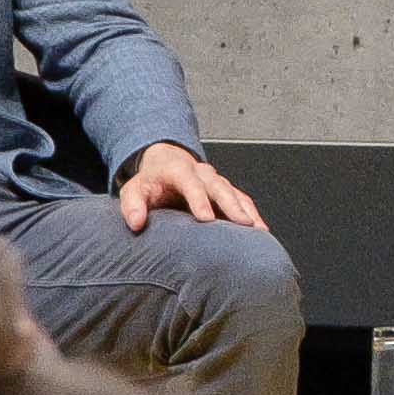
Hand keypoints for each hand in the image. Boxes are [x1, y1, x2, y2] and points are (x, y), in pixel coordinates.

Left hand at [118, 142, 265, 233]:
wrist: (166, 164)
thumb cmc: (150, 181)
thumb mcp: (133, 190)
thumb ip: (132, 205)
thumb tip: (137, 223)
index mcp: (178, 169)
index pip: (190, 183)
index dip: (199, 200)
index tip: (206, 219)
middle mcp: (202, 172)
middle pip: (220, 187)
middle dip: (232, 206)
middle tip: (243, 224)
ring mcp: (216, 180)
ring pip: (235, 193)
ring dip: (247, 211)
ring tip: (259, 230)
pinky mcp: (225, 189)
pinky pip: (242, 199)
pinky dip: (252, 213)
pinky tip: (260, 229)